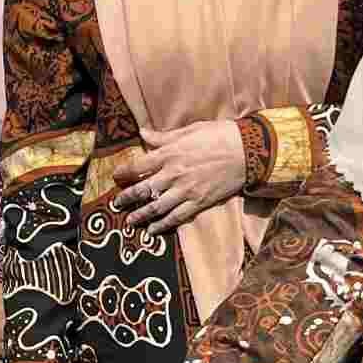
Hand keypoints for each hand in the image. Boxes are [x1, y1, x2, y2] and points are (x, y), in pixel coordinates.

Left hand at [110, 122, 248, 234]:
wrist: (247, 151)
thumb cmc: (219, 135)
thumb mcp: (189, 130)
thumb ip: (164, 136)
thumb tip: (143, 133)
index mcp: (170, 154)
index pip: (138, 165)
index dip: (124, 172)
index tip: (116, 176)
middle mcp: (173, 174)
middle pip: (143, 189)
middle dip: (127, 197)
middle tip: (116, 204)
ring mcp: (186, 190)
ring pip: (156, 207)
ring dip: (140, 215)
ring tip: (130, 221)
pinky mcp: (199, 202)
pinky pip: (176, 217)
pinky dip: (162, 225)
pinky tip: (152, 231)